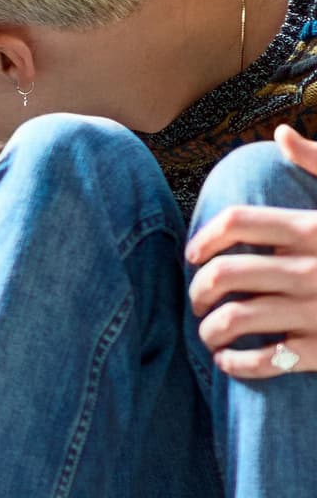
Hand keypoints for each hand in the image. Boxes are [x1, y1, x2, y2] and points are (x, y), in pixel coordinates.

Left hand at [187, 124, 316, 378]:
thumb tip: (281, 133)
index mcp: (313, 230)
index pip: (237, 222)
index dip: (203, 237)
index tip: (192, 254)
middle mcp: (310, 270)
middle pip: (225, 273)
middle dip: (197, 290)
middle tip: (195, 299)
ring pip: (236, 319)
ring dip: (210, 330)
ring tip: (209, 333)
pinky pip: (267, 361)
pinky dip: (239, 364)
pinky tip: (232, 361)